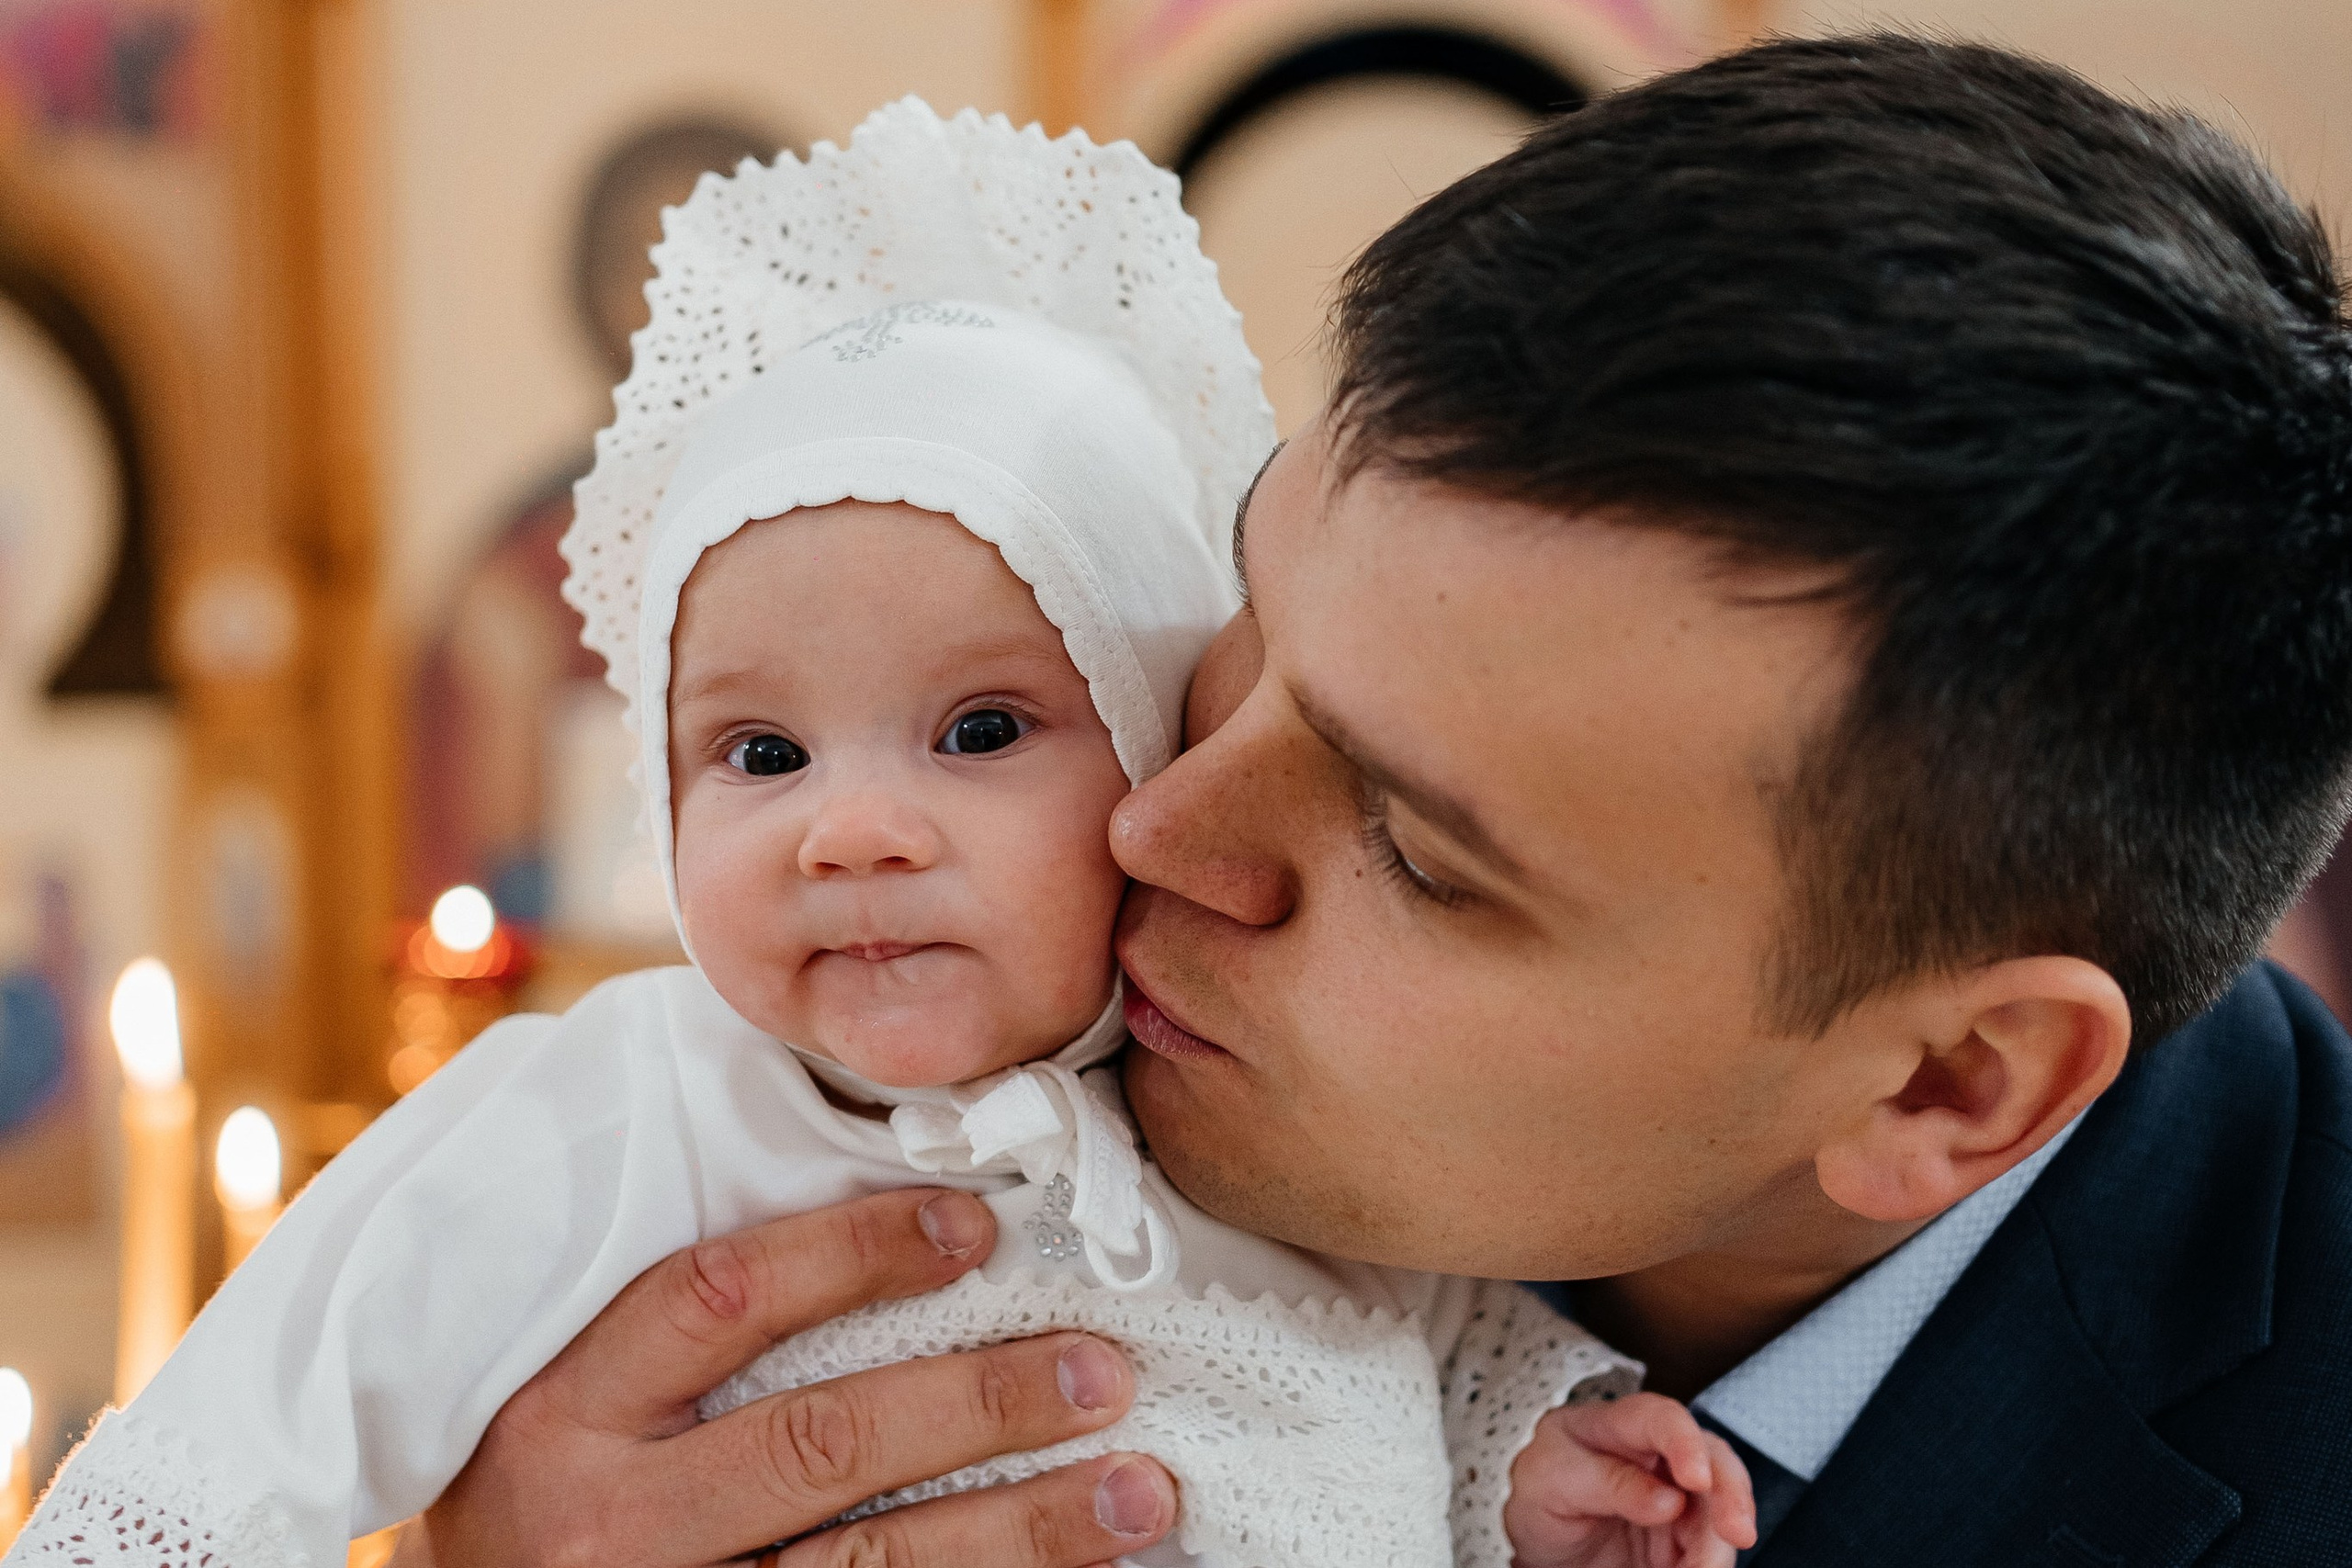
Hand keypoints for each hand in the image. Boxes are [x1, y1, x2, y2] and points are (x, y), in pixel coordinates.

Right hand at [388, 1188, 1177, 1567]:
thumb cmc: (538, 1499)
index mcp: (567, 1409)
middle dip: (981, 1403)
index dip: (855, 1253)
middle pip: (822, 1442)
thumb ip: (677, 1327)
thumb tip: (877, 1207)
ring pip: (869, 1567)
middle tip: (1105, 1369)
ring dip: (1024, 1529)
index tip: (976, 1226)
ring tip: (1141, 1490)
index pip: (721, 1297)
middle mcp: (613, 1518)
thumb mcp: (566, 1400)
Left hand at [1505, 1393, 1758, 1567]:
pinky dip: (1708, 1562)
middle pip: (1713, 1460)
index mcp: (1618, 1424)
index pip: (1661, 1417)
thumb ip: (1608, 1483)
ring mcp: (1677, 1494)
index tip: (1696, 1479)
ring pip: (1719, 1509)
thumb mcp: (1553, 1481)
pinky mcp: (1684, 1534)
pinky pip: (1709, 1546)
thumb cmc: (1540, 1490)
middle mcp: (1660, 1454)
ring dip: (1719, 1543)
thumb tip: (1670, 1500)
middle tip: (1737, 1534)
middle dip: (1731, 1494)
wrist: (1539, 1537)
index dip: (1685, 1441)